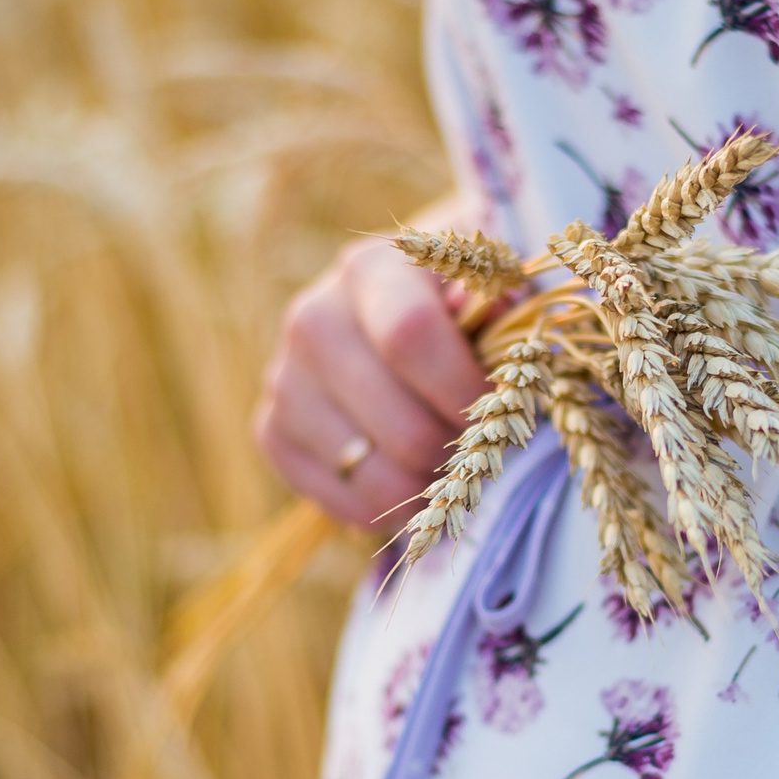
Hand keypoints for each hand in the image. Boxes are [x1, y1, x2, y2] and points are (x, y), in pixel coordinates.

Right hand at [254, 203, 492, 530]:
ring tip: (451, 474)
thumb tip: (498, 312)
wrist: (399, 314)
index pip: (410, 336)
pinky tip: (410, 486)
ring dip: (422, 489)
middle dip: (453, 453)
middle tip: (483, 453)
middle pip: (396, 422)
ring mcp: (286, 377)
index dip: (463, 389)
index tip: (504, 413)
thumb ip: (506, 297)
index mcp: (371, 269)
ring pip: (365, 471)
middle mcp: (314, 318)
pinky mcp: (273, 428)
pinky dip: (382, 508)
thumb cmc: (463, 302)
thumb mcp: (493, 280)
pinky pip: (335, 496)